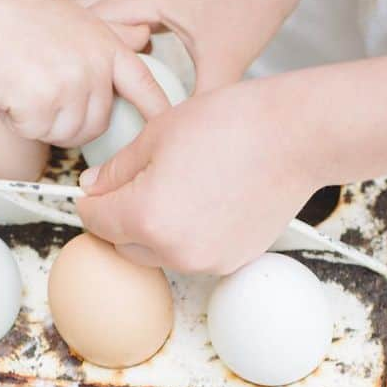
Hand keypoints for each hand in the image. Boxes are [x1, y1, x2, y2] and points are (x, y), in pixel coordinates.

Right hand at [0, 0, 167, 146]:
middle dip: (69, 120)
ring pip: (66, 134)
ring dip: (41, 123)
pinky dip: (17, 122)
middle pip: (97, 123)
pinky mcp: (43, 102)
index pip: (144, 85)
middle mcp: (95, 64)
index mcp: (106, 44)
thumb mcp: (73, 16)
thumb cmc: (16, 18)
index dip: (158, 111)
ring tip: (23, 86)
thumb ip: (110, 33)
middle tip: (40, 92)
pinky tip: (7, 92)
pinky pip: (36, 133)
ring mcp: (70, 83)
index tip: (168, 129)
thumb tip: (144, 36)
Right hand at [66, 0, 304, 93]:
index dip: (88, 66)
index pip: (85, 33)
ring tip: (113, 72)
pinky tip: (135, 59)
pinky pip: (111, 10)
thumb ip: (199, 101)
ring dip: (92, 39)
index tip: (102, 94)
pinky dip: (111, 33)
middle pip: (74, 18)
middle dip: (81, 53)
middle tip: (102, 87)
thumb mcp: (225, 59)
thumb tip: (179, 136)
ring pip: (87, 9)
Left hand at [76, 76, 319, 273]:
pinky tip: (205, 198)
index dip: (91, 200)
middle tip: (137, 181)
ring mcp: (208, 261)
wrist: (295, 136)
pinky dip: (189, 234)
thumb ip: (117, 169)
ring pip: (159, 253)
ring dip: (155, 229)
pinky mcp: (234, 260)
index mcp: (145, 218)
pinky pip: (194, 253)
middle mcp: (175, 251)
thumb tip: (94, 187)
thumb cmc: (231, 125)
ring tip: (177, 185)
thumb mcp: (157, 134)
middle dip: (121, 217)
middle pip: (123, 244)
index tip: (96, 187)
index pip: (94, 220)